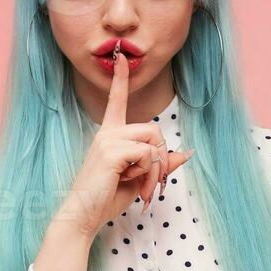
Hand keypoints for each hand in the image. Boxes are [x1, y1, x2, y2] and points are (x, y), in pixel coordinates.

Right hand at [56, 52, 194, 238]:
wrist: (84, 214)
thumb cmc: (106, 198)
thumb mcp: (140, 179)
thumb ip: (160, 164)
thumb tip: (186, 153)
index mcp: (109, 135)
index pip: (116, 101)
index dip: (120, 79)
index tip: (119, 56)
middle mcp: (107, 133)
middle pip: (153, 130)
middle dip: (162, 157)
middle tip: (154, 182)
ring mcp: (108, 140)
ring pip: (153, 142)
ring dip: (156, 168)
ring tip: (141, 185)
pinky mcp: (111, 151)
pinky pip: (147, 154)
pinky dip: (148, 173)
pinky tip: (129, 182)